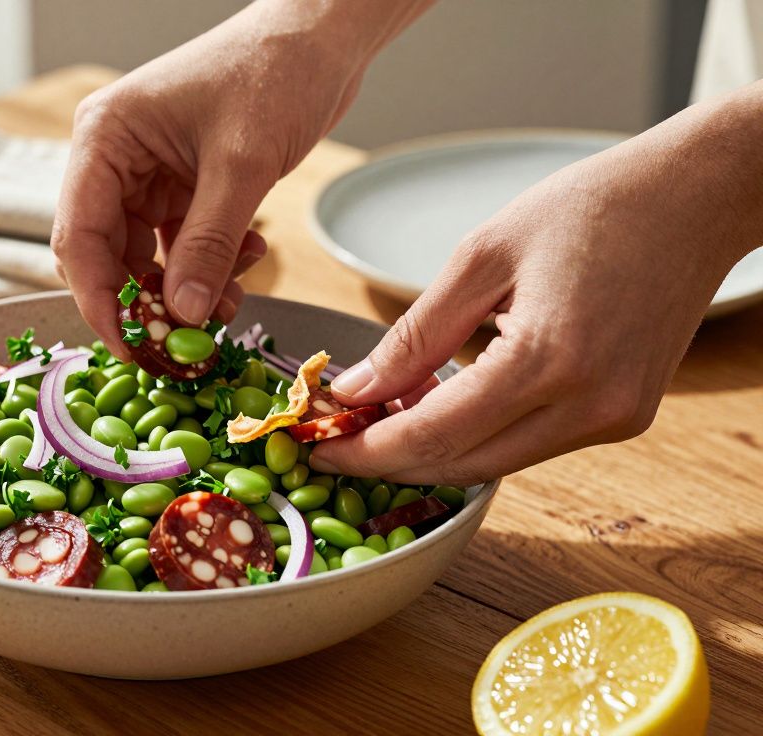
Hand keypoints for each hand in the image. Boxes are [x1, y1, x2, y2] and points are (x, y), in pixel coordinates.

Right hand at [52, 0, 429, 356]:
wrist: (321, 38)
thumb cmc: (275, 73)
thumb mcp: (242, 165)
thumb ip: (208, 245)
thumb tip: (184, 315)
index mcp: (104, 138)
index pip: (78, 235)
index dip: (99, 299)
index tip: (132, 345)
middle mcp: (114, 158)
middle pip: (105, 254)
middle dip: (145, 300)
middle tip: (185, 343)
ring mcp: (146, 172)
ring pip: (145, 258)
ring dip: (184, 288)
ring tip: (232, 301)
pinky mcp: (180, 185)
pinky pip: (179, 246)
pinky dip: (209, 265)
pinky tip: (248, 260)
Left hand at [311, 88, 762, 484]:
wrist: (696, 198)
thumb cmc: (590, 209)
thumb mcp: (481, 257)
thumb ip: (414, 335)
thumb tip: (356, 390)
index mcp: (549, 358)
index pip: (434, 434)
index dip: (368, 450)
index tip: (319, 448)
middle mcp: (589, 406)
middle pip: (462, 465)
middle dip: (391, 461)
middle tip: (338, 441)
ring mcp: (614, 420)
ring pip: (495, 465)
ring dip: (433, 452)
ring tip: (382, 418)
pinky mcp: (625, 419)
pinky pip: (530, 446)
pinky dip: (479, 437)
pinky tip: (442, 405)